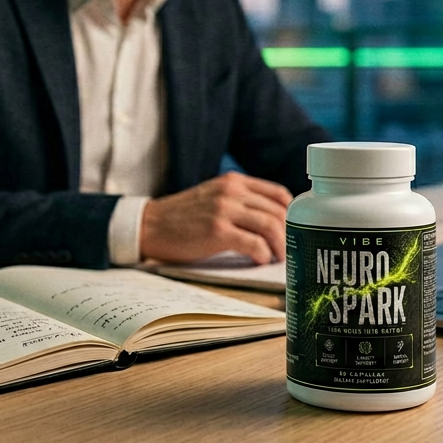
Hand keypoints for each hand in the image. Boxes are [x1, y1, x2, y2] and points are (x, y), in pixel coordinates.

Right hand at [139, 172, 292, 264]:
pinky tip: (259, 260)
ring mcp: (224, 210)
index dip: (291, 214)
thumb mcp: (213, 197)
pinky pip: (254, 244)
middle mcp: (232, 191)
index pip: (278, 194)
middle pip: (278, 211)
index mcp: (234, 181)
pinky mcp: (217, 231)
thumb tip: (272, 223)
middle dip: (288, 234)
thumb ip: (239, 202)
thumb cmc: (182, 217)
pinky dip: (262, 255)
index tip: (292, 230)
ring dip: (280, 246)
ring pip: (271, 226)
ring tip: (278, 258)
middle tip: (288, 250)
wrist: (149, 225)